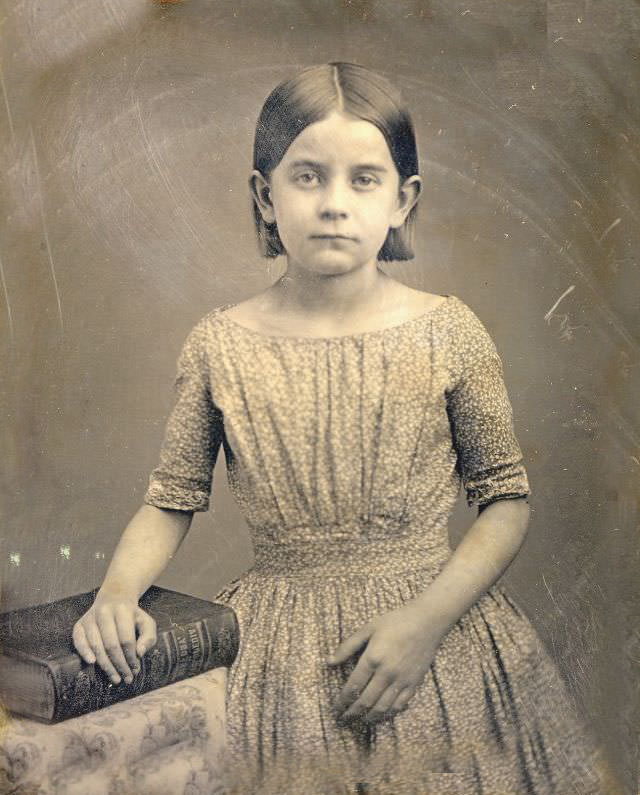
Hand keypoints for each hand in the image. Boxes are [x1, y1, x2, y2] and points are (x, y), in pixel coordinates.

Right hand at [72, 593, 156, 684]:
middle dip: (120, 665)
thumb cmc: (132, 616)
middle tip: (127, 678)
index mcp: (123, 609)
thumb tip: (140, 653)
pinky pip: (79, 641)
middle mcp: (104, 612)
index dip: (131, 657)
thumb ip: (149, 637)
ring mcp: (90, 618)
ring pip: (96, 646)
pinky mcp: (79, 624)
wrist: (114, 598)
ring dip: (106, 665)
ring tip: (115, 678)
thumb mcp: (146, 622)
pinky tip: (92, 663)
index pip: (126, 639)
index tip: (136, 669)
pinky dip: (84, 652)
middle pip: (111, 645)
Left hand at [327, 603, 443, 724]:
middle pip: (366, 701)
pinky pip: (400, 705)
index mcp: (372, 658)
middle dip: (352, 712)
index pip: (353, 686)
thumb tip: (329, 662)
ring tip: (360, 721)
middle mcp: (386, 673)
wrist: (427, 622)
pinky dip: (388, 713)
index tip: (335, 708)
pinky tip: (381, 714)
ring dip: (369, 717)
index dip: (342, 700)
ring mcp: (402, 680)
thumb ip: (348, 646)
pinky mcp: (414, 683)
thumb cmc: (395, 622)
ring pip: (382, 707)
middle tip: (343, 719)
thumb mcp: (368, 628)